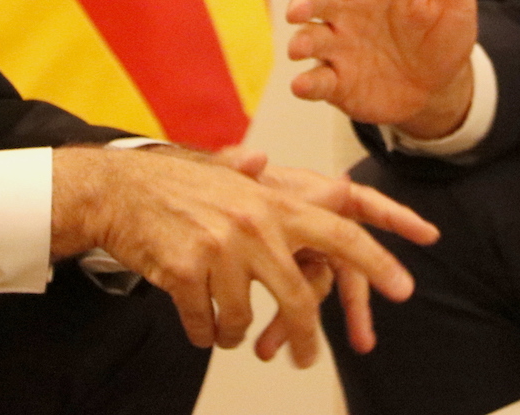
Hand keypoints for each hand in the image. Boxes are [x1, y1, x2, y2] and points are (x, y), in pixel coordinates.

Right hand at [51, 146, 415, 368]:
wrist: (116, 190)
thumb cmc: (174, 186)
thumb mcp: (225, 175)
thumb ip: (255, 182)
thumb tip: (265, 161)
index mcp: (272, 202)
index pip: (338, 233)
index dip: (375, 262)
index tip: (403, 287)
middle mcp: (253, 224)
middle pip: (297, 298)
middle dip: (306, 336)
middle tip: (308, 358)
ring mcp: (219, 248)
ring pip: (244, 319)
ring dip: (235, 332)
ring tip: (225, 327)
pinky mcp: (186, 272)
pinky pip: (205, 324)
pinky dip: (203, 331)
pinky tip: (197, 322)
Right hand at [286, 0, 479, 136]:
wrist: (440, 84)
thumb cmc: (443, 32)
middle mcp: (347, 10)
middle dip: (303, 1)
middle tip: (298, 12)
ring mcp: (339, 46)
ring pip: (310, 37)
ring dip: (301, 41)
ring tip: (300, 48)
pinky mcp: (337, 80)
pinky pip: (316, 80)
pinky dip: (306, 83)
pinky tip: (303, 86)